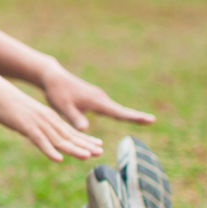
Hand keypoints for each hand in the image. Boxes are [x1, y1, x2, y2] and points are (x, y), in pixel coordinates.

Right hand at [0, 78, 104, 161]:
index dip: (85, 139)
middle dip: (85, 145)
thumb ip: (37, 125)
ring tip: (86, 156)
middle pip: (68, 135)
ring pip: (58, 139)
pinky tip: (58, 158)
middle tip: (100, 152)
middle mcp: (47, 120)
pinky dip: (49, 150)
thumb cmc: (9, 105)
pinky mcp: (26, 126)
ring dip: (73, 149)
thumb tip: (42, 135)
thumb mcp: (28, 116)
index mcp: (49, 117)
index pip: (70, 130)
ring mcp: (37, 123)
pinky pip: (40, 140)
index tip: (98, 146)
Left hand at [40, 64, 155, 130]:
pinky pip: (109, 107)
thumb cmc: (57, 93)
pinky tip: (125, 116)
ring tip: (144, 120)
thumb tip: (85, 129)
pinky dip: (119, 112)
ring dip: (129, 114)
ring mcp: (98, 97)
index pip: (117, 112)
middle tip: (153, 120)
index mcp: (95, 101)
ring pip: (116, 108)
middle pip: (121, 110)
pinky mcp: (95, 97)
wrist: (53, 78)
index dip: (133, 117)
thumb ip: (75, 118)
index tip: (148, 119)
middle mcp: (100, 98)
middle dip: (136, 115)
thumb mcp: (63, 108)